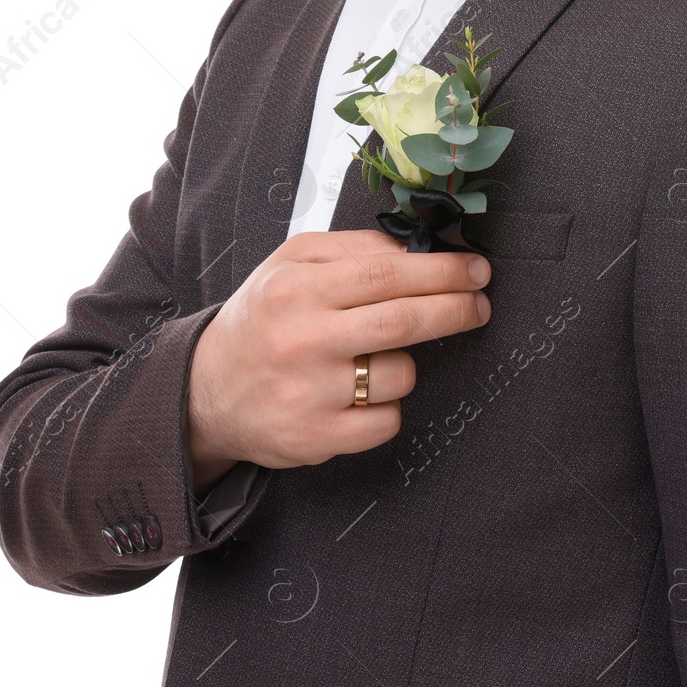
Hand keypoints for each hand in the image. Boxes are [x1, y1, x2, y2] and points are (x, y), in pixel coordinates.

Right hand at [186, 227, 491, 491]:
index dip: (441, 271)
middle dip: (454, 309)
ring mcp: (308, 394)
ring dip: (408, 363)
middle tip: (480, 303)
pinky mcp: (315, 439)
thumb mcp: (291, 262)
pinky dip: (388, 407)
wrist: (206, 391)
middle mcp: (301, 340)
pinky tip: (362, 394)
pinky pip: (386, 422)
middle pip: (402, 321)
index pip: (385, 274)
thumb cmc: (263, 317)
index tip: (476, 270)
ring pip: (399, 375)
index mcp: (295, 289)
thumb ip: (354, 248)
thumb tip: (418, 250)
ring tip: (378, 357)